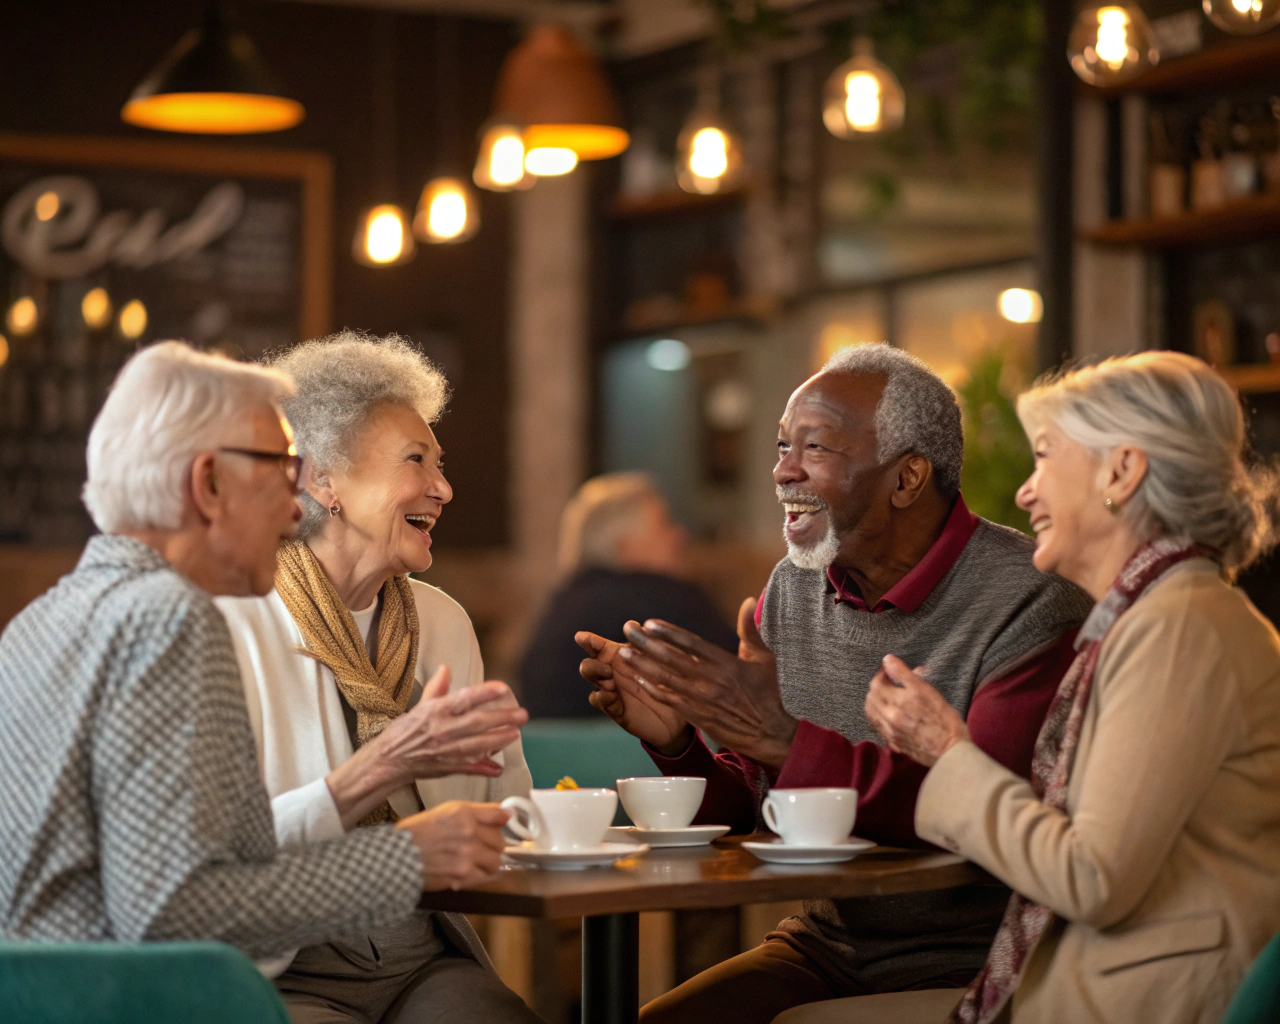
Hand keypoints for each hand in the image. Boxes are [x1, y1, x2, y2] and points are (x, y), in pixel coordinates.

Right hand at [327, 666, 527, 828]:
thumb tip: (445, 669)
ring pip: (476, 745)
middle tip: (522, 714)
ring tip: (515, 734)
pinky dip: (483, 768)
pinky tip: (498, 768)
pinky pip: (468, 768)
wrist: (386, 761)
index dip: (484, 693)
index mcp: (435, 711)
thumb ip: (437, 689)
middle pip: (475, 722)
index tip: (503, 688)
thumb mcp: (419, 706)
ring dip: (497, 740)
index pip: (463, 699)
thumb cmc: (403, 732)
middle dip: (501, 718)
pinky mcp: (445, 767)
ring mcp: (444, 750)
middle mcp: (441, 730)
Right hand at [395, 800, 509, 890]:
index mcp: (463, 812)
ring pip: (497, 861)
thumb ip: (476, 812)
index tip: (503, 825)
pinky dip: (481, 876)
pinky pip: (486, 877)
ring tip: (475, 861)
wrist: (395, 858)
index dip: (502, 822)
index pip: (499, 815)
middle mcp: (468, 831)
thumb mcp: (445, 812)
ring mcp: (467, 855)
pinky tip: (470, 872)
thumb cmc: (416, 833)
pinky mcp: (463, 876)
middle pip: (500, 840)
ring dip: (489, 862)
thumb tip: (507, 813)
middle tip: (481, 846)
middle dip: (493, 845)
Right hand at [577, 631, 691, 754]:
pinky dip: (602, 698)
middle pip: (589, 664)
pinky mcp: (615, 709)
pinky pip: (599, 701)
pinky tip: (611, 696)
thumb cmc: (672, 679)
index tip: (582, 637)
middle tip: (607, 669)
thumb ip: (652, 644)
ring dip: (596, 678)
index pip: (600, 646)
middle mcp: (613, 672)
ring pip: (591, 680)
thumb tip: (637, 625)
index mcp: (622, 656)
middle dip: (592, 664)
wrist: (681, 712)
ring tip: (610, 682)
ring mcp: (612, 690)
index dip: (589, 641)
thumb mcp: (665, 660)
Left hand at [618, 598, 798, 768]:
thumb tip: (747, 600)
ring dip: (642, 665)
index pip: (692, 643)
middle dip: (646, 643)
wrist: (770, 733)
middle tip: (627, 630)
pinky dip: (653, 690)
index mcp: (726, 663)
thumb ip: (750, 629)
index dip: (668, 633)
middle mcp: (711, 680)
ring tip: (624, 653)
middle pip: (672, 658)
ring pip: (666, 679)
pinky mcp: (698, 717)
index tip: (649, 623)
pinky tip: (637, 681)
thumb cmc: (768, 693)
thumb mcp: (763, 658)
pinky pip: (670, 701)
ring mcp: (703, 700)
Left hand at [864, 655, 968, 766]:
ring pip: (871, 713)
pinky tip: (890, 713)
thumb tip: (887, 660)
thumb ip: (903, 674)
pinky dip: (880, 716)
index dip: (881, 673)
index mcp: (896, 702)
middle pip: (870, 698)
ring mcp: (890, 732)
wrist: (951, 751)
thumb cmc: (944, 719)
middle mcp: (889, 718)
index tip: (889, 669)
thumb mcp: (926, 690)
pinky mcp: (894, 743)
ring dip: (875, 701)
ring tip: (887, 696)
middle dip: (876, 687)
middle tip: (889, 681)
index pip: (876, 683)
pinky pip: (879, 727)